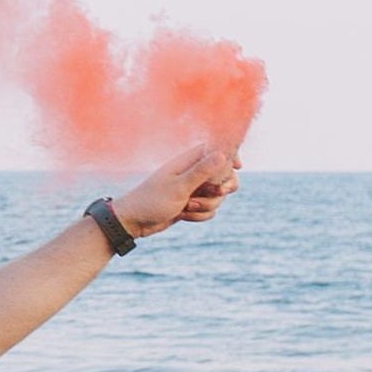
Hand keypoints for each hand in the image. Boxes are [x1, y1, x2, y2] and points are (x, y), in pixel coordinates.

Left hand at [113, 142, 241, 237]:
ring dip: (207, 205)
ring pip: (217, 196)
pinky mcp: (191, 204)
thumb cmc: (152, 201)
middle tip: (216, 192)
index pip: (215, 150)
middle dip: (223, 187)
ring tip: (187, 207)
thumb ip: (201, 172)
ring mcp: (192, 190)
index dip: (229, 156)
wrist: (134, 222)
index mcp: (187, 162)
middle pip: (223, 176)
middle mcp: (191, 174)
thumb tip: (222, 155)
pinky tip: (183, 216)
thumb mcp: (178, 187)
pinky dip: (200, 215)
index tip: (238, 167)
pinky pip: (209, 210)